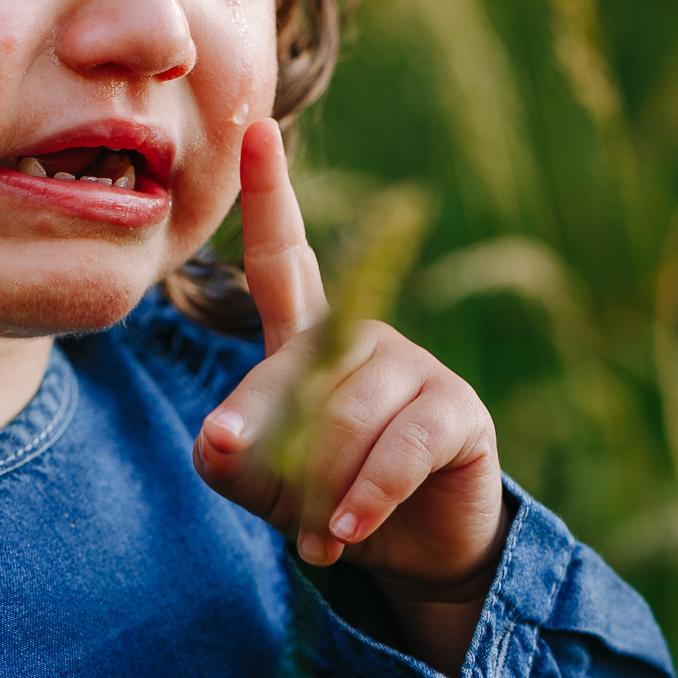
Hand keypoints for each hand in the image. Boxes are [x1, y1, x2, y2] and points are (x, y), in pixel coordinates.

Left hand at [193, 119, 510, 674]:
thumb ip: (228, 455)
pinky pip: (399, 445)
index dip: (267, 194)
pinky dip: (366, 494)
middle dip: (268, 427)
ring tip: (317, 534)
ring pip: (345, 413)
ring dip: (319, 486)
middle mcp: (362, 335)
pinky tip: (347, 528)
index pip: (281, 255)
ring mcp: (414, 366)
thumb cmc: (323, 497)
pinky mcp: (456, 409)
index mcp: (308, 334)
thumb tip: (221, 438)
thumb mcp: (259, 479)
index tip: (252, 128)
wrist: (412, 550)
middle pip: (299, 363)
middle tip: (255, 482)